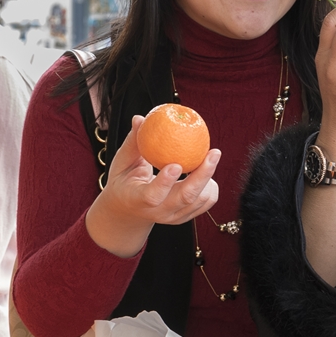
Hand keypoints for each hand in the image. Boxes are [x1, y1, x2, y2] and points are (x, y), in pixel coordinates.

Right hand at [84, 116, 222, 258]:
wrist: (129, 211)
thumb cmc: (124, 182)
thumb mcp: (121, 163)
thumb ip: (133, 142)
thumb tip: (140, 119)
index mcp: (138, 200)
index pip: (152, 195)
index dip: (165, 182)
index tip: (176, 164)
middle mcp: (158, 212)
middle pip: (185, 197)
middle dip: (202, 175)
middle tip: (214, 152)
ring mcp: (174, 217)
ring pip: (199, 200)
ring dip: (209, 177)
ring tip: (209, 158)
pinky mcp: (185, 217)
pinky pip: (207, 202)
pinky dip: (211, 186)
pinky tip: (205, 171)